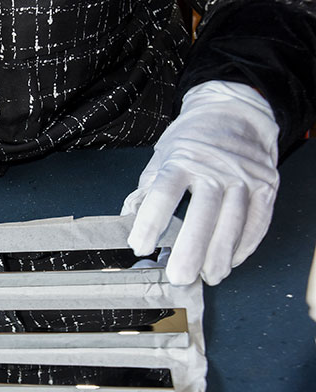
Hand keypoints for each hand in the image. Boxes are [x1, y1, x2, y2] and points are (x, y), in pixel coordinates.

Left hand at [122, 81, 279, 284]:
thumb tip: (129, 220)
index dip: (151, 222)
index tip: (139, 246)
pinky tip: (231, 261)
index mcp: (182, 159)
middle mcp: (216, 168)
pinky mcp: (266, 185)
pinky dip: (245, 245)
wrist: (234, 111)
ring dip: (220, 254)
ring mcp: (244, 176)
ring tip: (209, 277)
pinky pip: (258, 221)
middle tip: (179, 276)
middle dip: (191, 249)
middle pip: (203, 213)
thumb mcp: (162, 157)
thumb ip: (147, 190)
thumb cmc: (192, 140)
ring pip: (234, 222)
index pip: (164, 194)